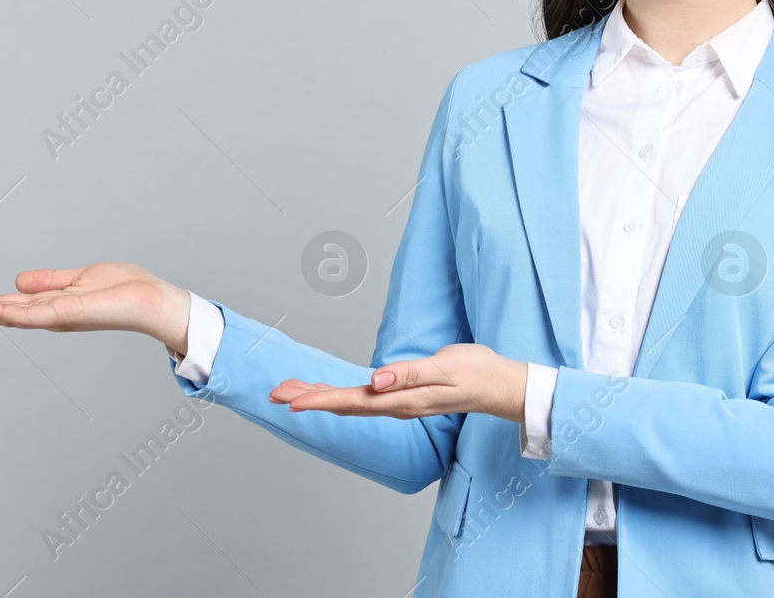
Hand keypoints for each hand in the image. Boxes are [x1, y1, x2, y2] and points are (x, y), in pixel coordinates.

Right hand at [0, 262, 192, 355]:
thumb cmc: (125, 289)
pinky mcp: (61, 315)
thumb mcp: (79, 277)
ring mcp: (51, 317)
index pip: (3, 303)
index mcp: (48, 304)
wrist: (151, 300)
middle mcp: (45, 314)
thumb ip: (49, 281)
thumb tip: (18, 279)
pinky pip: (23, 314)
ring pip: (2, 314)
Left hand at [269, 343, 527, 423]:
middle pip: (343, 405)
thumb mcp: (446, 367)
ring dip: (319, 396)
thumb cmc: (475, 372)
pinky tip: (326, 390)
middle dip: (309, 398)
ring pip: (350, 402)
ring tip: (289, 390)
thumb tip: (376, 380)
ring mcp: (397, 403)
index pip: (353, 402)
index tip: (292, 401)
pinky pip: (362, 398)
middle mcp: (395, 406)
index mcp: (402, 400)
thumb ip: (410, 374)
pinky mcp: (401, 396)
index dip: (320, 401)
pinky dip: (338, 393)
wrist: (498, 386)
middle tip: (274, 393)